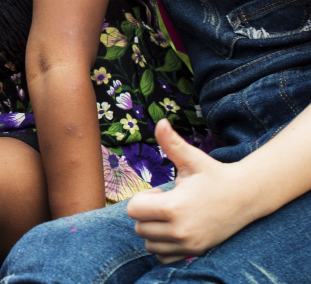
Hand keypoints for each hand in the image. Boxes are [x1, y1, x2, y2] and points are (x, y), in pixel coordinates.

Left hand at [126, 119, 257, 262]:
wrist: (246, 197)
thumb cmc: (214, 175)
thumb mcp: (193, 159)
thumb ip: (172, 143)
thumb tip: (160, 122)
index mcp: (174, 207)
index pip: (133, 210)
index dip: (142, 199)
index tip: (158, 193)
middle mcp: (180, 230)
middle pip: (139, 227)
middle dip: (146, 214)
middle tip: (166, 203)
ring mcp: (188, 244)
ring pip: (148, 243)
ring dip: (153, 230)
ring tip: (171, 216)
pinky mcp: (195, 252)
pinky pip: (162, 257)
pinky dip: (162, 246)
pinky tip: (174, 230)